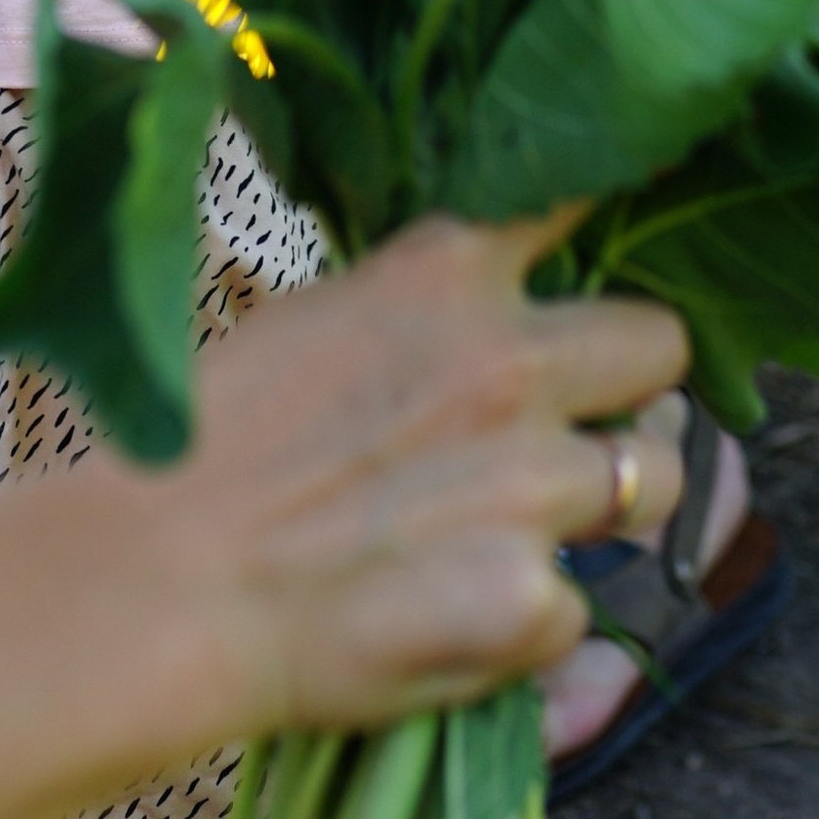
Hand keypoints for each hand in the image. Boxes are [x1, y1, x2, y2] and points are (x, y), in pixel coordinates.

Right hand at [97, 215, 689, 752]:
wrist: (155, 588)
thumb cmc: (202, 446)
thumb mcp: (315, 320)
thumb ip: (425, 309)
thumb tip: (492, 309)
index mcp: (451, 271)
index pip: (584, 196)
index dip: (608, 230)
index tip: (612, 255)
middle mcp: (513, 362)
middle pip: (663, 345)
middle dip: (635, 387)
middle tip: (581, 426)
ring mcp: (534, 484)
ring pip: (659, 479)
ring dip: (608, 506)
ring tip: (519, 533)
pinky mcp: (533, 600)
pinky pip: (579, 609)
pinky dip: (532, 621)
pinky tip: (457, 622)